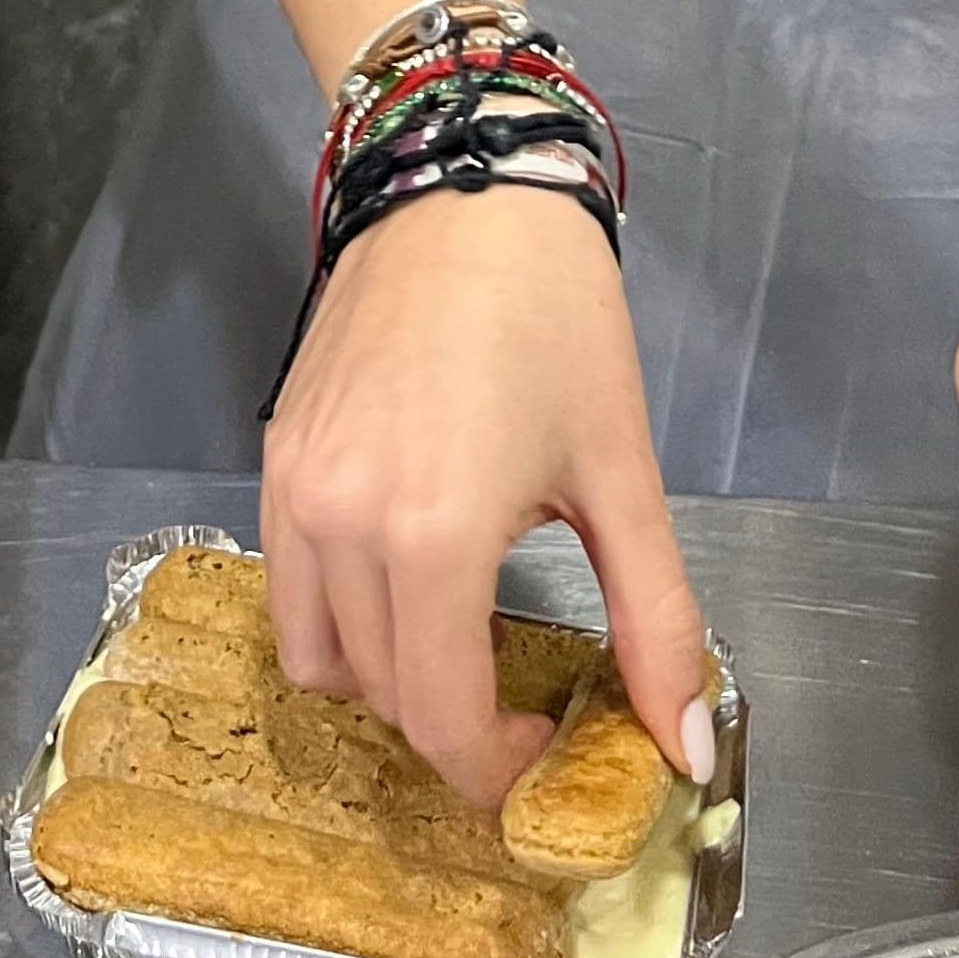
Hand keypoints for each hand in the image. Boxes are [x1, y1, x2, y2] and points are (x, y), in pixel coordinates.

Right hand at [260, 178, 713, 810]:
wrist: (462, 187)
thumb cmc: (555, 317)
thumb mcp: (623, 473)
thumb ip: (657, 621)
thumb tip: (683, 748)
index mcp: (432, 535)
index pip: (441, 721)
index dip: (498, 770)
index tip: (547, 747)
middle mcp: (341, 523)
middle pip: (381, 698)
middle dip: (454, 724)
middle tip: (518, 697)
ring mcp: (294, 489)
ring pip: (317, 655)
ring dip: (387, 678)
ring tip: (458, 639)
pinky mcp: (274, 457)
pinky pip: (287, 585)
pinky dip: (338, 616)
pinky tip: (405, 578)